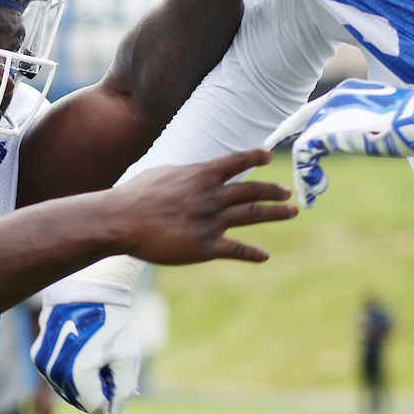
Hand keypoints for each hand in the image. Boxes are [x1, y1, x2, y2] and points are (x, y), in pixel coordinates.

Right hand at [31, 302, 138, 413]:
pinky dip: (70, 371)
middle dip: (96, 388)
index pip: (96, 407)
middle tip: (107, 362)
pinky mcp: (37, 354)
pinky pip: (56, 375)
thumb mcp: (128, 356)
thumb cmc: (111, 320)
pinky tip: (82, 350)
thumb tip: (111, 412)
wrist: (87, 288)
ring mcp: (43, 364)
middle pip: (80, 400)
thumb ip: (124, 390)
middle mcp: (55, 372)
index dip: (111, 394)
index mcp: (77, 375)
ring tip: (95, 354)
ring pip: (66, 389)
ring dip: (82, 381)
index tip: (115, 370)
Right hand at [110, 149, 296, 264]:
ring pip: (252, 216)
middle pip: (252, 191)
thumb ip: (184, 175)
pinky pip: (236, 250)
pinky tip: (263, 256)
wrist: (121, 220)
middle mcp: (211, 196)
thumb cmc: (135, 196)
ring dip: (275, 212)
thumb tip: (192, 173)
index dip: (255, 158)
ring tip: (291, 210)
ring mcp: (211, 222)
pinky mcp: (205, 247)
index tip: (268, 158)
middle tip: (287, 192)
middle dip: (273, 190)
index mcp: (200, 176)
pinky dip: (252, 253)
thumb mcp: (162, 174)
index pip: (236, 162)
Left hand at [263, 78, 413, 207]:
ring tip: (309, 195)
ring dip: (304, 173)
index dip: (302, 121)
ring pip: (302, 144)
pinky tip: (316, 192)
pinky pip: (303, 156)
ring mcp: (327, 114)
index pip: (317, 107)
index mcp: (348, 93)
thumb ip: (377, 126)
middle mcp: (334, 99)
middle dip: (283, 133)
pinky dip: (307, 176)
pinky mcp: (324, 131)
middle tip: (266, 145)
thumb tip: (388, 137)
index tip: (290, 132)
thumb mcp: (394, 122)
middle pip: (302, 119)